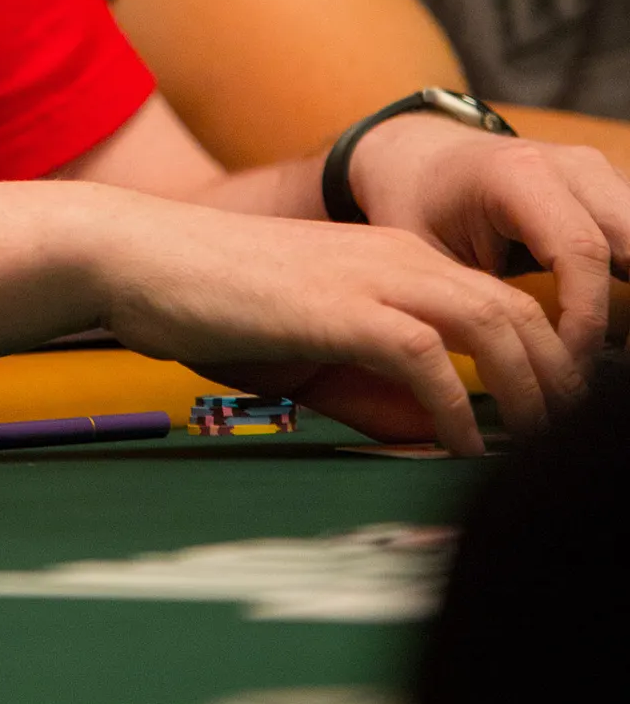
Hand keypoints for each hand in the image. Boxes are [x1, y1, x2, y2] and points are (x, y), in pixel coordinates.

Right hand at [89, 187, 580, 454]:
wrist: (138, 256)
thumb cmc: (210, 303)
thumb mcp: (305, 351)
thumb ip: (371, 389)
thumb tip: (436, 437)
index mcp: (394, 256)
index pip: (504, 301)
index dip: (546, 360)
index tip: (554, 417)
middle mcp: (398, 255)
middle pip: (521, 311)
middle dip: (560, 379)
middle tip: (565, 440)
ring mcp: (371, 274)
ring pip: (496, 324)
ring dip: (529, 392)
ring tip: (534, 447)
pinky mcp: (340, 305)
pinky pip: (429, 358)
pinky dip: (456, 409)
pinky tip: (458, 448)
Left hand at [347, 113, 629, 364]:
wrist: (421, 158)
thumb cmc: (418, 206)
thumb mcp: (426, 255)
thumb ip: (475, 302)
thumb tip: (519, 368)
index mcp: (518, 174)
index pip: (582, 252)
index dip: (586, 318)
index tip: (567, 366)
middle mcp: (569, 165)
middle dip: (629, 310)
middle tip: (604, 365)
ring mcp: (595, 172)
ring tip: (614, 349)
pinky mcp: (607, 187)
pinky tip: (618, 323)